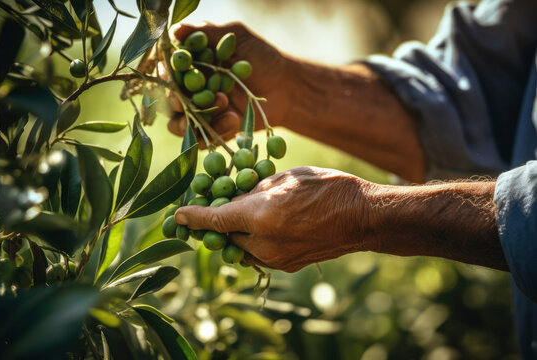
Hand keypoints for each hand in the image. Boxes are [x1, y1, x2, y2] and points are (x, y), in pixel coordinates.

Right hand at [164, 22, 295, 147]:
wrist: (287, 86)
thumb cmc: (262, 57)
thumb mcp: (237, 36)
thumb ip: (207, 32)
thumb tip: (176, 31)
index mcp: (190, 66)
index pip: (167, 71)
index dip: (166, 75)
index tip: (173, 77)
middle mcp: (189, 91)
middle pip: (167, 100)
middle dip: (175, 101)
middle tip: (185, 100)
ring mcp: (200, 113)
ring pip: (177, 124)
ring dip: (194, 118)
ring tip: (223, 103)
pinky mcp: (213, 132)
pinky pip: (201, 141)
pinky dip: (214, 132)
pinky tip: (235, 119)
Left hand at [174, 167, 375, 271]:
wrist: (362, 217)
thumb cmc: (328, 188)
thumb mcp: (287, 177)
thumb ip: (256, 190)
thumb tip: (237, 198)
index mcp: (262, 215)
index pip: (216, 219)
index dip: (194, 217)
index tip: (178, 216)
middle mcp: (264, 242)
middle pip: (226, 235)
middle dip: (220, 222)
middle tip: (222, 206)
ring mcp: (276, 258)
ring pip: (241, 248)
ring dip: (238, 234)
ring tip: (250, 216)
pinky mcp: (287, 266)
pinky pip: (259, 255)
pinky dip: (256, 242)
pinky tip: (269, 227)